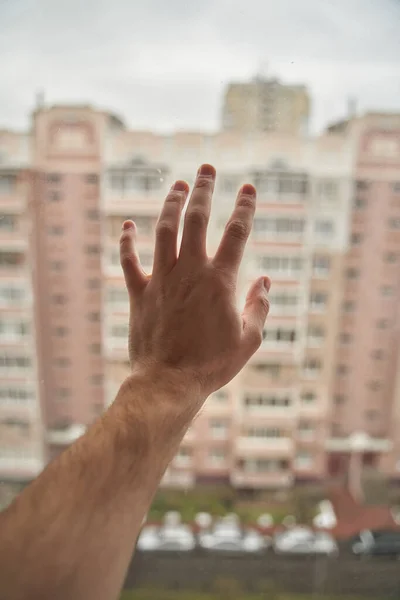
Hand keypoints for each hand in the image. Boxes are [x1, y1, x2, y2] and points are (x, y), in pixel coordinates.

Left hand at [119, 164, 269, 402]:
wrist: (168, 383)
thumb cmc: (212, 365)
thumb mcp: (249, 340)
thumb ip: (259, 307)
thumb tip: (265, 281)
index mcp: (219, 281)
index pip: (236, 233)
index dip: (244, 207)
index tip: (248, 188)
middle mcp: (189, 271)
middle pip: (196, 219)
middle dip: (202, 190)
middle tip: (205, 169)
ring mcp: (161, 280)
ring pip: (164, 230)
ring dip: (170, 204)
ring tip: (177, 185)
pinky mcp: (138, 293)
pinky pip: (129, 261)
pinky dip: (127, 241)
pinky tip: (128, 225)